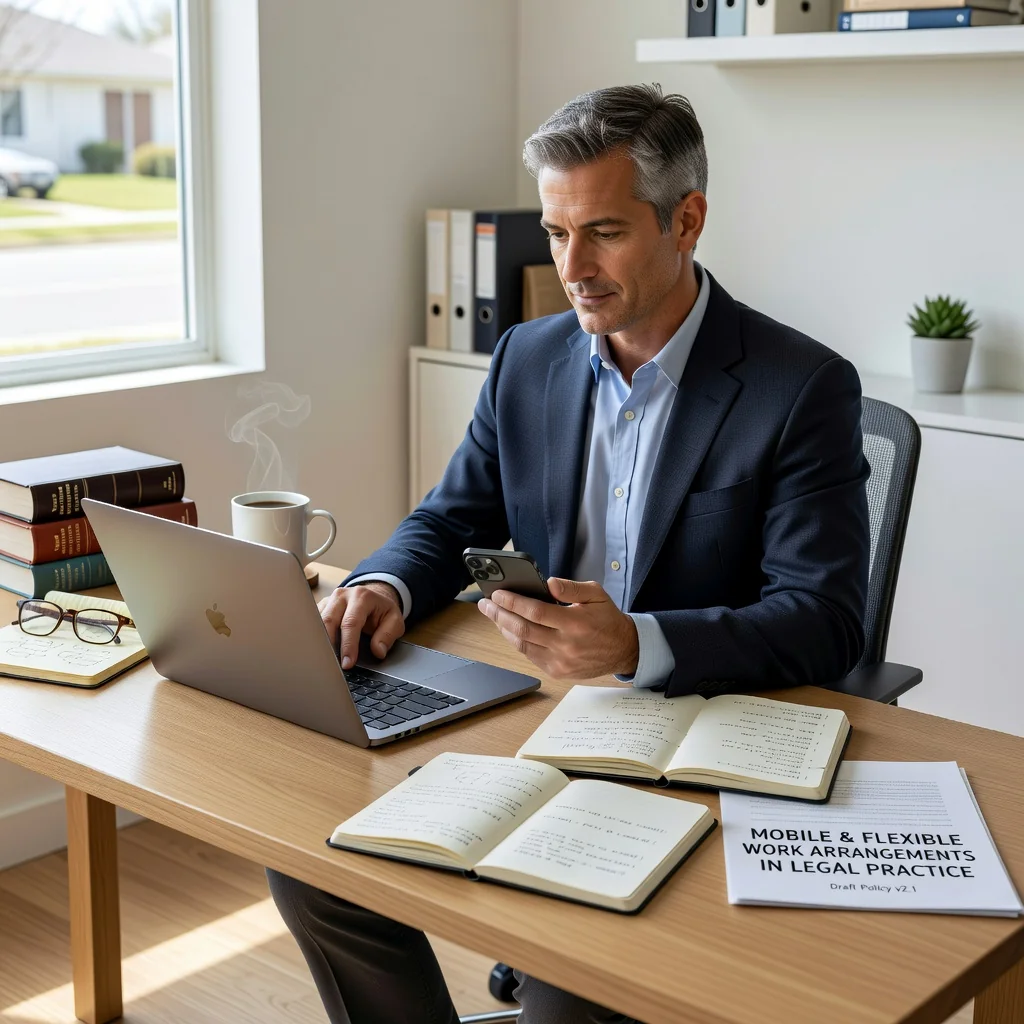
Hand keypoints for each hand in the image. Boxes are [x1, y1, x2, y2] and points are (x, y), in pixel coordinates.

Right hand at [318, 582, 404, 669]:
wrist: (374, 598)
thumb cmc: (382, 611)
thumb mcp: (395, 621)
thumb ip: (388, 635)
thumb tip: (378, 651)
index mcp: (361, 596)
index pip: (351, 623)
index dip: (348, 645)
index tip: (347, 663)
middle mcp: (342, 595)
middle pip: (328, 620)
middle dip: (328, 645)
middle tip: (331, 665)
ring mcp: (329, 600)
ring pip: (317, 621)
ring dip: (318, 642)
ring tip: (322, 660)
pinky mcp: (321, 607)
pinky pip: (312, 622)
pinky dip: (315, 637)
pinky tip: (318, 651)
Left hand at [478, 578, 638, 679]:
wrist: (623, 649)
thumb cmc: (607, 618)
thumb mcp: (596, 594)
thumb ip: (571, 587)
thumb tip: (548, 583)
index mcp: (576, 623)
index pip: (536, 611)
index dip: (513, 602)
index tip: (497, 594)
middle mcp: (566, 645)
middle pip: (523, 629)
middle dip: (499, 615)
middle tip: (485, 604)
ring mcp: (560, 661)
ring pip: (522, 645)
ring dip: (504, 629)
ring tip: (494, 615)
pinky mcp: (557, 671)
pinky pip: (530, 656)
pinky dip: (517, 642)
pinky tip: (509, 630)